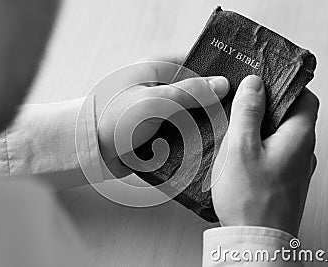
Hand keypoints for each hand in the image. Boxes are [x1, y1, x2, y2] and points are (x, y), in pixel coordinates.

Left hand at [98, 55, 229, 177]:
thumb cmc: (114, 119)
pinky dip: (191, 138)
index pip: (193, 63)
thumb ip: (190, 92)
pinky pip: (180, 132)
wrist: (90, 152)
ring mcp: (158, 111)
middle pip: (194, 91)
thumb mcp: (155, 101)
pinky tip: (208, 145)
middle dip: (212, 102)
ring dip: (202, 123)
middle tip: (237, 111)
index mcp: (155, 70)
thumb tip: (222, 84)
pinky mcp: (156, 132)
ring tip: (227, 130)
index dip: (214, 70)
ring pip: (190, 114)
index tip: (237, 81)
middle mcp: (158, 89)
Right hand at [211, 75, 318, 235]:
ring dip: (260, 129)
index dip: (285, 85)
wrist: (255, 241)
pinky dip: (259, 148)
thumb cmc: (250, 200)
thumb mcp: (241, 147)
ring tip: (235, 130)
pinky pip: (274, 154)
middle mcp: (303, 152)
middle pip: (291, 116)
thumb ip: (248, 112)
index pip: (305, 98)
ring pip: (281, 136)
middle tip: (242, 105)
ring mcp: (295, 169)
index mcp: (299, 137)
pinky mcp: (283, 182)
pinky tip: (239, 155)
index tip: (264, 82)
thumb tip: (254, 85)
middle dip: (267, 107)